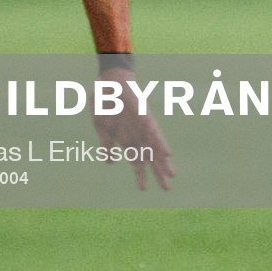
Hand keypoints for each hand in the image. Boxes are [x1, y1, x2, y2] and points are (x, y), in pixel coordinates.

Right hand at [94, 73, 172, 191]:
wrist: (107, 82)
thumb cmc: (104, 102)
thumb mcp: (100, 126)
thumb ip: (106, 143)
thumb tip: (110, 161)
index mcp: (126, 138)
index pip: (136, 160)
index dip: (140, 174)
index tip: (142, 188)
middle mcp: (137, 134)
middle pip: (150, 157)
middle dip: (157, 173)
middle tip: (166, 189)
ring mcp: (142, 125)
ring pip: (156, 147)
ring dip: (163, 161)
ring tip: (172, 175)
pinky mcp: (145, 116)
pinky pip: (155, 131)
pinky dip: (160, 143)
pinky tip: (167, 153)